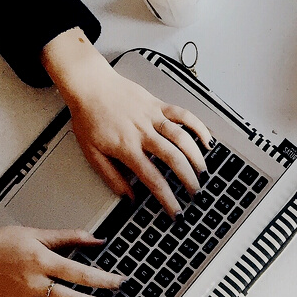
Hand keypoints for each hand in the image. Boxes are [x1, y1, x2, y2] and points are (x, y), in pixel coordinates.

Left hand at [41, 29, 213, 216]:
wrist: (89, 84)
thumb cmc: (89, 117)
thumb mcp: (92, 153)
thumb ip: (112, 177)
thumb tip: (128, 197)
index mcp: (127, 148)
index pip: (153, 179)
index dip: (167, 198)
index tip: (176, 211)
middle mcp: (143, 132)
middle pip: (173, 159)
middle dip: (189, 179)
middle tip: (195, 193)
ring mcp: (152, 117)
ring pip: (182, 137)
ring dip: (196, 156)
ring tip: (203, 172)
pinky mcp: (158, 104)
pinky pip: (183, 114)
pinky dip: (198, 126)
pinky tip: (207, 140)